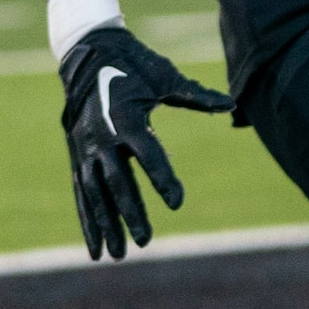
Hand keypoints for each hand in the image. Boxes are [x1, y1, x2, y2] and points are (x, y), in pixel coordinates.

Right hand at [57, 25, 232, 260]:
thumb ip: (195, 95)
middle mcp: (101, 135)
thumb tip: (231, 104)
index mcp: (126, 116)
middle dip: (130, 212)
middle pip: (116, 180)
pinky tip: (96, 248)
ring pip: (95, 192)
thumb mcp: (165, 75)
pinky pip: (82, 192)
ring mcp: (85, 147)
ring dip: (106, 224)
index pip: (147, 152)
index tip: (177, 202)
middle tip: (146, 240)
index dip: (162, 177)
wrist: (87, 52)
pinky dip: (88, 221)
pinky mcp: (77, 155)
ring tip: (118, 255)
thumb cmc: (133, 64)